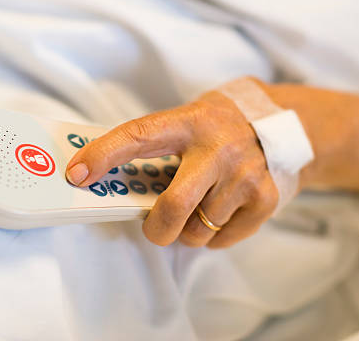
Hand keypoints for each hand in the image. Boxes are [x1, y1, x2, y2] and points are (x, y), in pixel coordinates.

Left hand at [65, 86, 279, 247]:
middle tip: (155, 228)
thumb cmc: (218, 127)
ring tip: (199, 207)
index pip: (139, 136)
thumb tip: (100, 173)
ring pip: (197, 231)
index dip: (104, 155)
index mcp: (189, 122)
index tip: (76, 173)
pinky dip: (212, 235)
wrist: (282, 124)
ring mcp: (245, 175)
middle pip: (174, 206)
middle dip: (156, 229)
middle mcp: (218, 148)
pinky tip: (221, 210)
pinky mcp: (264, 199)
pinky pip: (221, 239)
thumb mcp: (187, 120)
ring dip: (187, 230)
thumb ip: (154, 145)